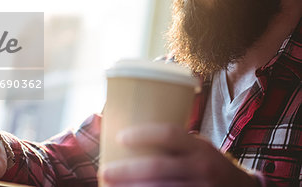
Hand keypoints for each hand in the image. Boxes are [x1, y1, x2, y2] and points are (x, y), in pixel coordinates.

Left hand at [99, 123, 257, 186]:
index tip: (120, 136)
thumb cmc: (209, 163)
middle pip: (158, 168)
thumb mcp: (198, 148)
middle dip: (127, 170)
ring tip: (111, 186)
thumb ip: (174, 144)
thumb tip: (129, 132)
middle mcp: (201, 168)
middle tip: (105, 170)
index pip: (169, 134)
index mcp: (199, 147)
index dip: (143, 134)